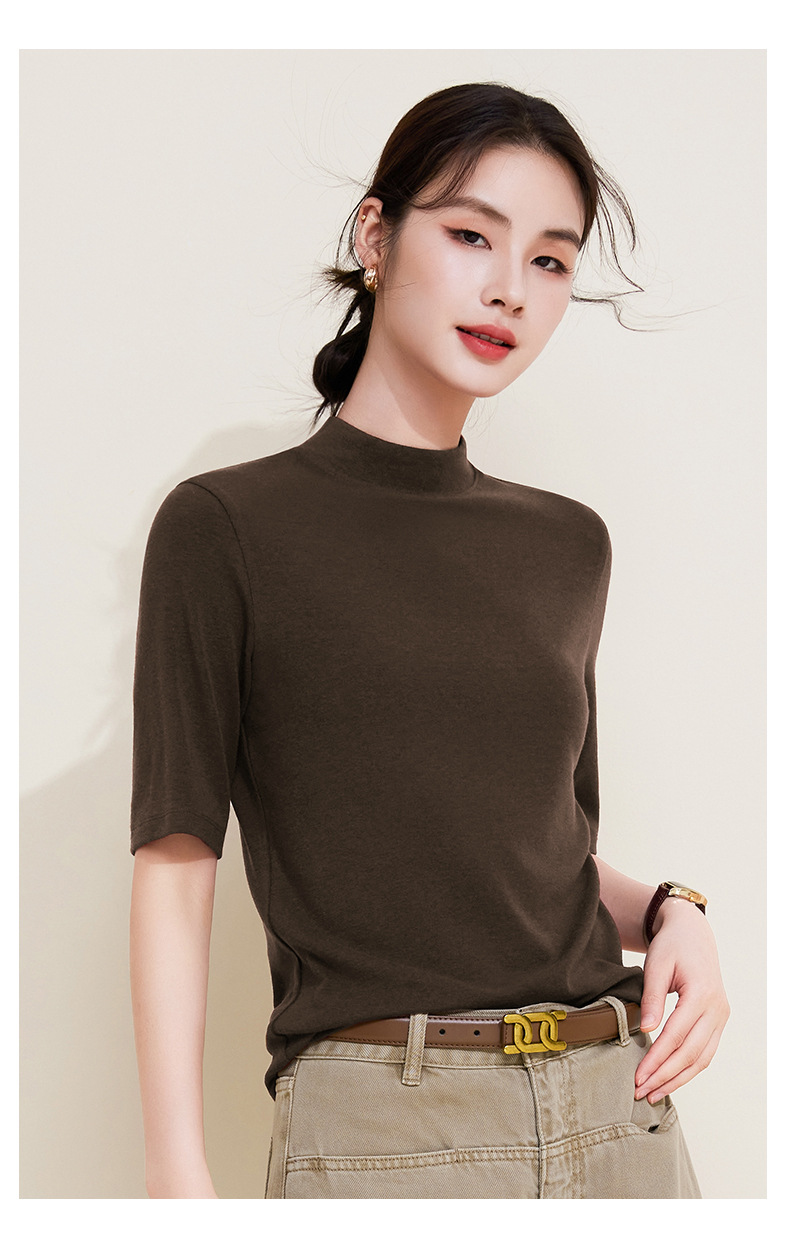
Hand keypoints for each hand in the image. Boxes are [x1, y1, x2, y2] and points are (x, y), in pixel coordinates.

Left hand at [633, 898, 728, 1103]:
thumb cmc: (671, 946)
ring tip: (653, 1093)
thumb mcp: (656, 965)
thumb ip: (651, 998)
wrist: (692, 933)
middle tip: (641, 1092)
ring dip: (677, 1079)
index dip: (657, 1060)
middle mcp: (717, 1009)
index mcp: (702, 994)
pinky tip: (669, 1079)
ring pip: (701, 1058)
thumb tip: (645, 1031)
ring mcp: (720, 1017)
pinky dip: (688, 1069)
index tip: (638, 1077)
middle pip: (691, 1054)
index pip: (676, 1037)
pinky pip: (705, 1052)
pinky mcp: (717, 1021)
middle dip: (664, 1076)